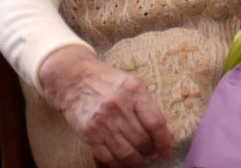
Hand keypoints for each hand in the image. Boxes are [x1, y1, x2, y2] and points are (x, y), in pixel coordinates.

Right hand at [37, 45, 171, 166]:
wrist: (74, 80)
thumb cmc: (109, 81)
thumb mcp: (133, 84)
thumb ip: (147, 105)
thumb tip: (163, 132)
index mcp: (135, 91)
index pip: (155, 122)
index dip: (164, 140)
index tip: (166, 150)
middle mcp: (118, 107)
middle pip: (141, 140)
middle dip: (150, 150)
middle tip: (152, 152)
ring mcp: (102, 122)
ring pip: (125, 152)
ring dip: (136, 160)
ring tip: (140, 159)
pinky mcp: (88, 134)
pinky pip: (106, 157)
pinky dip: (117, 164)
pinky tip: (123, 163)